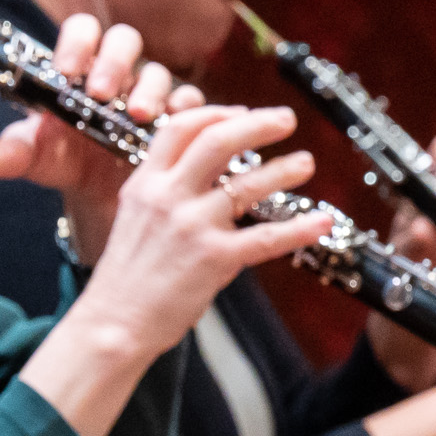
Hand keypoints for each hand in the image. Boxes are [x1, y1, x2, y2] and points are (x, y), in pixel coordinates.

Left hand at [0, 12, 179, 263]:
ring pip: (158, 72)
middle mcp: (117, 72)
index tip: (66, 70)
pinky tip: (171, 126)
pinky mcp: (177, 117)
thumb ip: (14, 153)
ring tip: (136, 116)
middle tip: (99, 93)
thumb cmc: (64, 162)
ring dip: (148, 90)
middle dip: (114, 62)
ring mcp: (149, 92)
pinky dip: (183, 111)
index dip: (77, 42)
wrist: (99, 197)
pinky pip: (189, 103)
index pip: (82, 30)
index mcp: (80, 68)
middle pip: (125, 40)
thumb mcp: (37, 159)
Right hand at [68, 102, 332, 359]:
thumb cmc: (125, 277)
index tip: (241, 112)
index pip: (181, 128)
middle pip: (218, 141)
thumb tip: (202, 169)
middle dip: (258, 124)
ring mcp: (192, 227)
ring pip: (247, 185)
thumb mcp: (134, 217)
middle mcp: (168, 198)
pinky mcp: (214, 259)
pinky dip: (299, 228)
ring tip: (306, 163)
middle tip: (286, 120)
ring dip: (284, 170)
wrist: (113, 322)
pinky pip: (266, 237)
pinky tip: (322, 222)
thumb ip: (164, 189)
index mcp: (146, 183)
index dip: (216, 113)